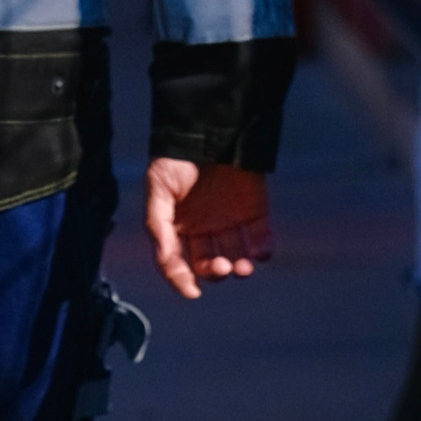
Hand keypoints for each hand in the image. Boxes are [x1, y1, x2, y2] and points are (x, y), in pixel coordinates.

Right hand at [145, 158, 272, 302]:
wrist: (210, 128)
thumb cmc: (176, 158)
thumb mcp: (157, 188)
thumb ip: (159, 226)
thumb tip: (166, 260)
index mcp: (178, 226)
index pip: (178, 262)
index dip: (182, 279)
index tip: (192, 292)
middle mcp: (203, 227)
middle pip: (208, 263)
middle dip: (214, 271)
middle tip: (221, 267)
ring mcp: (229, 220)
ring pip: (236, 256)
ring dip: (240, 267)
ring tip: (243, 267)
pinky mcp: (254, 209)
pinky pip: (260, 236)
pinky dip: (263, 248)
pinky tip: (261, 252)